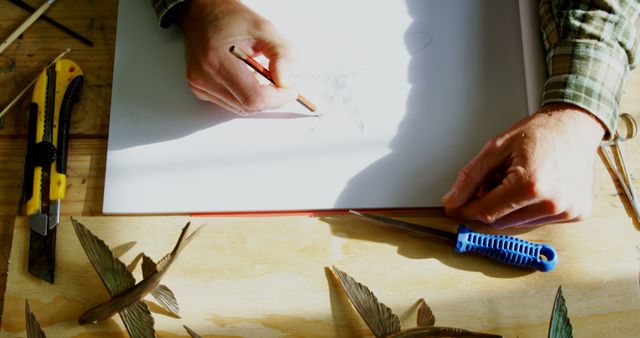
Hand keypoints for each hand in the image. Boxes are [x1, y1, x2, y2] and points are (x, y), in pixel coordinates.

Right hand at [178, 0, 296, 114]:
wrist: (203, 14)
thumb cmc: (229, 18)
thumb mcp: (264, 29)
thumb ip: (282, 54)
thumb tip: (286, 81)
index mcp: (217, 60)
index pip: (254, 98)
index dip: (277, 98)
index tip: (290, 90)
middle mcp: (204, 77)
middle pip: (248, 106)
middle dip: (270, 97)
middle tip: (280, 81)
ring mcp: (200, 86)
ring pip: (241, 109)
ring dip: (258, 97)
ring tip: (262, 74)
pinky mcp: (200, 90)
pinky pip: (232, 104)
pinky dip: (245, 95)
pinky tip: (247, 78)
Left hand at [442, 103, 605, 227]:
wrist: (576, 127)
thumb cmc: (539, 132)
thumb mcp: (496, 148)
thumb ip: (470, 177)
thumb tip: (452, 201)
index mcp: (531, 185)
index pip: (486, 212)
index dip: (465, 210)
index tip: (453, 207)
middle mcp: (552, 204)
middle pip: (500, 222)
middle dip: (487, 205)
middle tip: (492, 181)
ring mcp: (567, 212)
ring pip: (517, 224)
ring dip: (508, 208)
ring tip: (516, 180)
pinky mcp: (576, 215)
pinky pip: (537, 221)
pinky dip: (527, 209)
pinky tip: (534, 187)